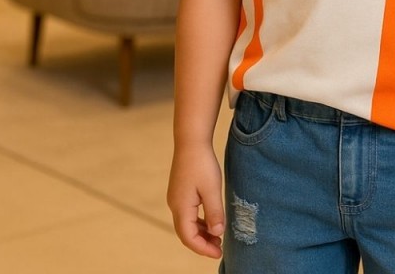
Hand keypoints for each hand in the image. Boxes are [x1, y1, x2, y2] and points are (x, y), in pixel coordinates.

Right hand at [167, 142, 224, 258]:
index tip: (219, 253)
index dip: (203, 248)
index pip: (189, 238)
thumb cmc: (202, 163)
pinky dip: (199, 221)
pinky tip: (210, 221)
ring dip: (201, 233)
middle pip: (186, 233)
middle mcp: (175, 205)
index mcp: (181, 208)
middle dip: (202, 243)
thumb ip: (214, 212)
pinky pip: (188, 213)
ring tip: (217, 237)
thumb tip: (217, 233)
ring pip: (187, 224)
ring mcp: (176, 198)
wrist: (191, 140)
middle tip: (220, 248)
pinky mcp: (180, 191)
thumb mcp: (212, 189)